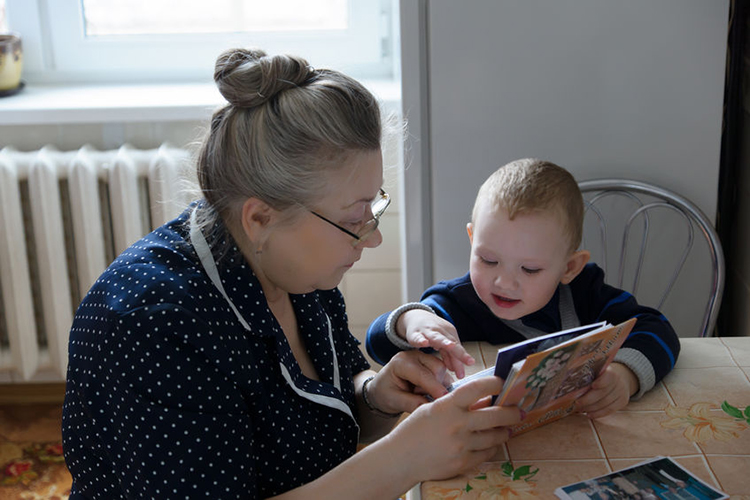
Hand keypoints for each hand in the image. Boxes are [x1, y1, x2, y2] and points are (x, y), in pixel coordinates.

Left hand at [365, 350, 453, 414]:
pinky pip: (443, 373)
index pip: (422, 374)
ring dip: (438, 384)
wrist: (383, 389)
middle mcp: (414, 355)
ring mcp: (423, 357)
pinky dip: (440, 383)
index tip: (443, 400)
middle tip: (419, 395)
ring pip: (442, 370)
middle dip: (435, 386)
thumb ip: (412, 403)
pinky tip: (427, 389)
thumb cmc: (385, 394)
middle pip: (437, 368)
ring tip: (420, 392)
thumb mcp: (394, 401)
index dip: (434, 388)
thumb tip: (432, 406)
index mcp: (400, 362)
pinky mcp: (430, 362)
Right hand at [385, 376, 521, 481]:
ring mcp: (461, 445)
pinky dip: (492, 447)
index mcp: (447, 406)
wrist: (401, 458)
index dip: (494, 383)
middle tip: (519, 410)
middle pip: (495, 415)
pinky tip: (492, 442)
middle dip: (512, 412)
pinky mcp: (463, 462)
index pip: (477, 388)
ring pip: (495, 436)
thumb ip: (457, 404)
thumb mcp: (432, 410)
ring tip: (508, 428)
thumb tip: (483, 400)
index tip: (503, 382)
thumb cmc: (415, 430)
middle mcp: (457, 424)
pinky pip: (487, 453)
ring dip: (505, 431)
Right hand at [398, 309, 474, 378]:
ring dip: (444, 342)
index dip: (462, 361)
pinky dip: (421, 339)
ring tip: (450, 346)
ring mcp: (428, 331)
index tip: (463, 375)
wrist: (416, 316)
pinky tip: (423, 343)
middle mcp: (441, 332)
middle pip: (452, 343)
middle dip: (460, 352)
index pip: (458, 350)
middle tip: (469, 361)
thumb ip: (450, 357)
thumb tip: (458, 372)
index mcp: (450, 335)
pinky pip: (418, 337)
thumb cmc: (432, 332)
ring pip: (437, 337)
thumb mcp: (442, 345)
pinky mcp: (415, 333)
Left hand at [575, 362, 638, 418]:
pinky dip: (598, 413)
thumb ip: (586, 375)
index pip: (608, 376)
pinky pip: (610, 410)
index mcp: (610, 371)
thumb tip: (569, 383)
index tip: (593, 385)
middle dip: (589, 399)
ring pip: (606, 403)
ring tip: (581, 409)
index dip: (601, 381)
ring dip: (592, 408)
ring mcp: (621, 392)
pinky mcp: (623, 401)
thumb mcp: (595, 371)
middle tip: (577, 403)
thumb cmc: (600, 375)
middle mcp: (618, 381)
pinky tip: (589, 415)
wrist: (620, 379)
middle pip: (604, 392)